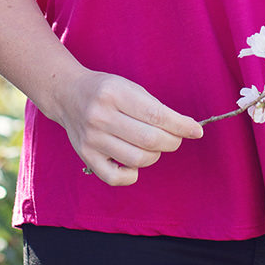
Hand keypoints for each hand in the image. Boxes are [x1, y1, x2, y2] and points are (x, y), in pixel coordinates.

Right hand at [60, 70, 203, 185]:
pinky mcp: (86, 156)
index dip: (180, 125)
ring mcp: (91, 139)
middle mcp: (100, 117)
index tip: (196, 130)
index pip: (156, 115)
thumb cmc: (106, 90)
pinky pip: (116, 178)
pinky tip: (135, 163)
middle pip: (149, 140)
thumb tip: (185, 128)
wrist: (68, 94)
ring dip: (155, 155)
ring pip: (137, 159)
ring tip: (154, 145)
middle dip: (171, 141)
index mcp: (114, 94)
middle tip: (175, 138)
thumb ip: (154, 107)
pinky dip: (133, 175)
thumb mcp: (129, 87)